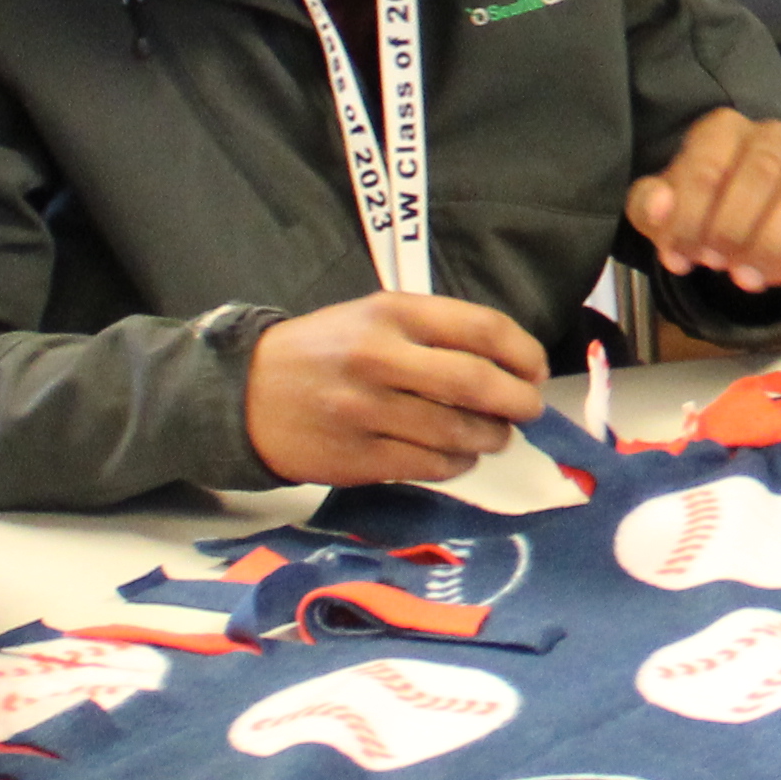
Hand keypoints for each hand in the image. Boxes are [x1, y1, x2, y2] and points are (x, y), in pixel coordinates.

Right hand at [246, 291, 551, 481]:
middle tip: (528, 409)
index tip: (535, 369)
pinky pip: (429, 465)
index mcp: (391, 314)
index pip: (480, 328)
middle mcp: (380, 359)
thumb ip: (434, 332)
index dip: (522, 351)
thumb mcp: (372, 317)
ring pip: (456, 431)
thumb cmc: (323, 351)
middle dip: (516, 400)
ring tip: (494, 435)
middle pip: (475, 382)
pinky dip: (457, 463)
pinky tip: (459, 455)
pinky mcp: (358, 457)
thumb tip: (507, 365)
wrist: (244, 394)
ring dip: (491, 437)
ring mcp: (367, 411)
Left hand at [629, 111, 780, 295]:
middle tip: (714, 264)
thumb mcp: (660, 209)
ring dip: (770, 245)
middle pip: (761, 174)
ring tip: (743, 278)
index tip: (678, 257)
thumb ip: (651, 204)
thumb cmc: (697, 210)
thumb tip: (661, 207)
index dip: (688, 218)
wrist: (740, 226)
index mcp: (723, 130)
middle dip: (732, 228)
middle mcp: (773, 141)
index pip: (707, 166)